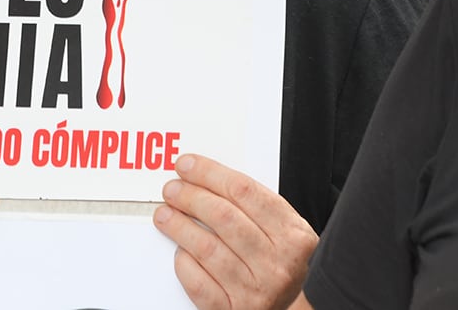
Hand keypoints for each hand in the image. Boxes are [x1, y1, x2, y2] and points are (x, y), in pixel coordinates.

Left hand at [153, 154, 315, 309]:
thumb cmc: (278, 263)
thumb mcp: (283, 231)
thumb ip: (253, 205)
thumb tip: (204, 176)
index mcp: (292, 236)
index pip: (244, 191)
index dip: (209, 173)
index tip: (187, 165)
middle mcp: (276, 264)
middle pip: (223, 217)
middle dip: (190, 197)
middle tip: (172, 189)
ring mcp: (255, 291)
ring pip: (207, 248)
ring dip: (178, 226)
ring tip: (165, 214)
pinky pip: (199, 282)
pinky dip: (184, 262)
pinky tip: (180, 250)